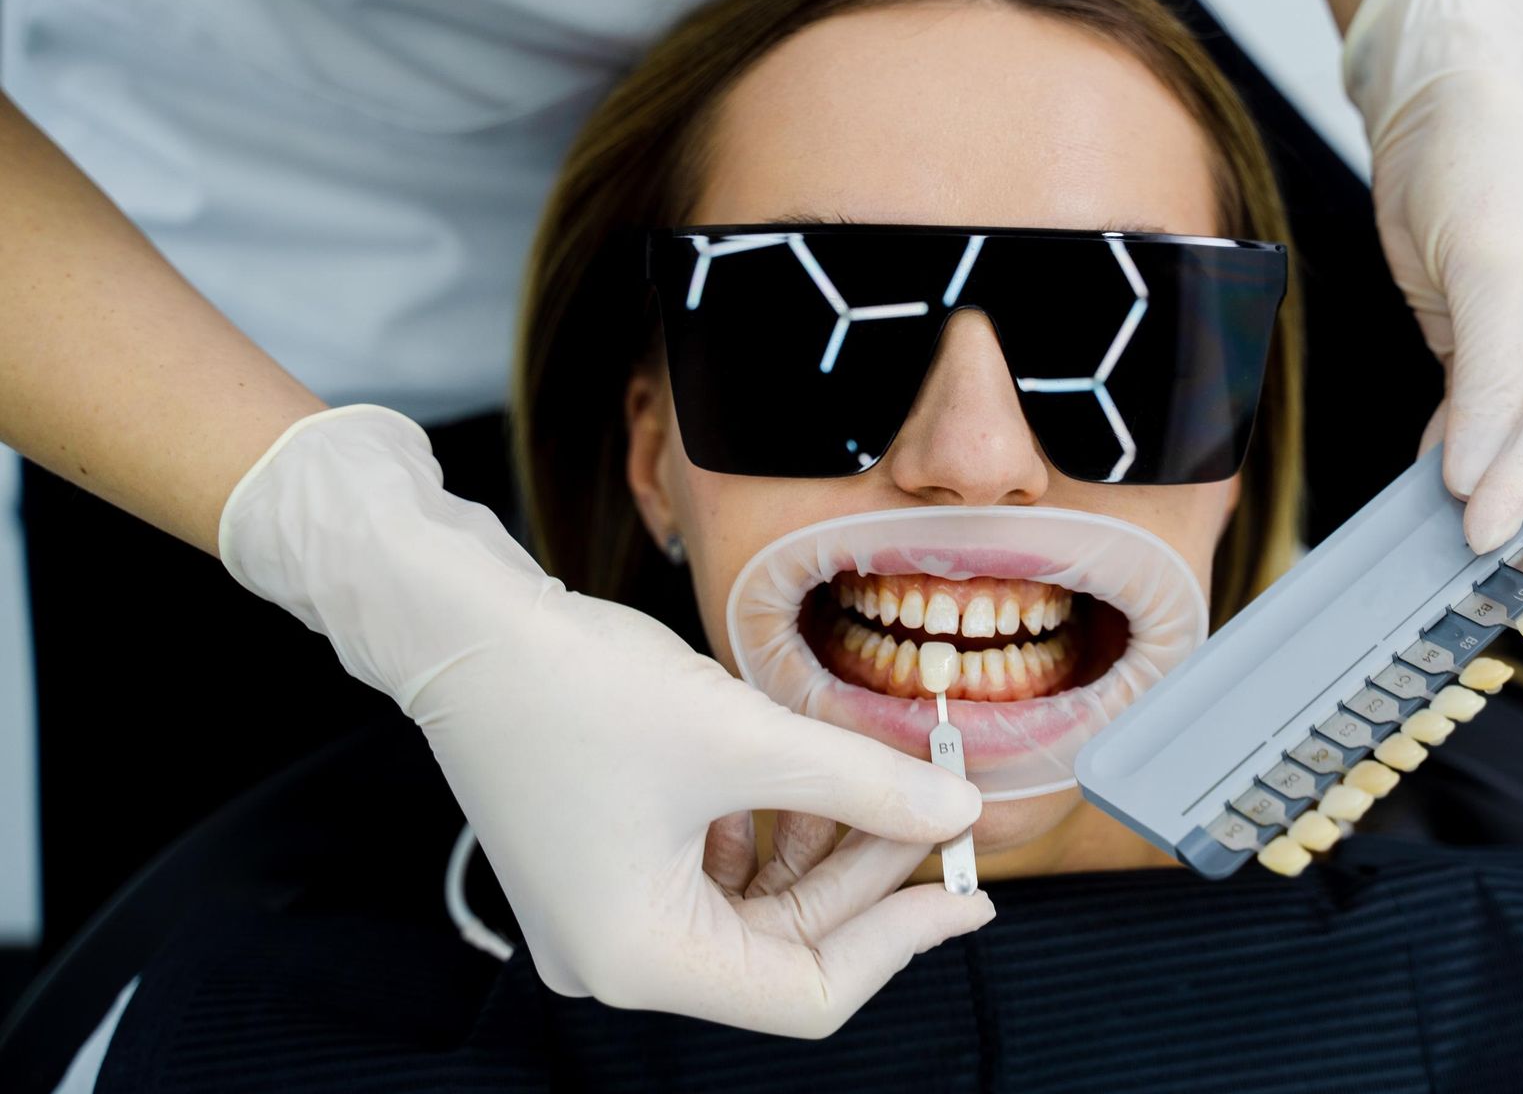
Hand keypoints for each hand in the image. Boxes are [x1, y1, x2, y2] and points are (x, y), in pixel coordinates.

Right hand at [219, 405, 991, 1037]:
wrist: (458, 622)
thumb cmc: (573, 686)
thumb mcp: (742, 738)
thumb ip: (862, 783)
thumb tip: (958, 811)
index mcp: (639, 956)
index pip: (807, 992)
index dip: (900, 939)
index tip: (971, 890)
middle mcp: (618, 951)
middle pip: (786, 943)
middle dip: (868, 870)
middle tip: (937, 803)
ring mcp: (608, 906)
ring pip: (758, 898)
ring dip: (825, 837)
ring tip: (879, 769)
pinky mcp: (608, 855)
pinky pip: (718, 863)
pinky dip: (773, 819)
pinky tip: (810, 766)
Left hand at [1346, 0, 1522, 552]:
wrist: (1448, 105)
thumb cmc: (1496, 160)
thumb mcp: (1497, 271)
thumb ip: (1490, 383)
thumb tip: (1473, 483)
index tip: (1482, 531)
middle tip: (1479, 573)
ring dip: (1488, 496)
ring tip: (1443, 555)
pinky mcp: (1505, 364)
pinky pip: (1485, 431)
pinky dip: (1457, 464)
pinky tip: (1424, 503)